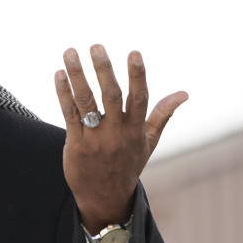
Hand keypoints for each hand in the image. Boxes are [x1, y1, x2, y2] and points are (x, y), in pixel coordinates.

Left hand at [54, 44, 187, 232]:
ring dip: (77, 75)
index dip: (137, 75)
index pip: (139, 98)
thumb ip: (162, 115)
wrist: (104, 196)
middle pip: (109, 95)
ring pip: (85, 101)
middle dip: (103, 69)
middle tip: (96, 46)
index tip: (134, 52)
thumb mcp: (148, 142)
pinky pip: (69, 114)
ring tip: (69, 52)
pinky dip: (63, 94)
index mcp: (135, 129)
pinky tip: (59, 75)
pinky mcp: (75, 144)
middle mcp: (116, 132)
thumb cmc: (127, 164)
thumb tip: (183, 93)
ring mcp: (94, 138)